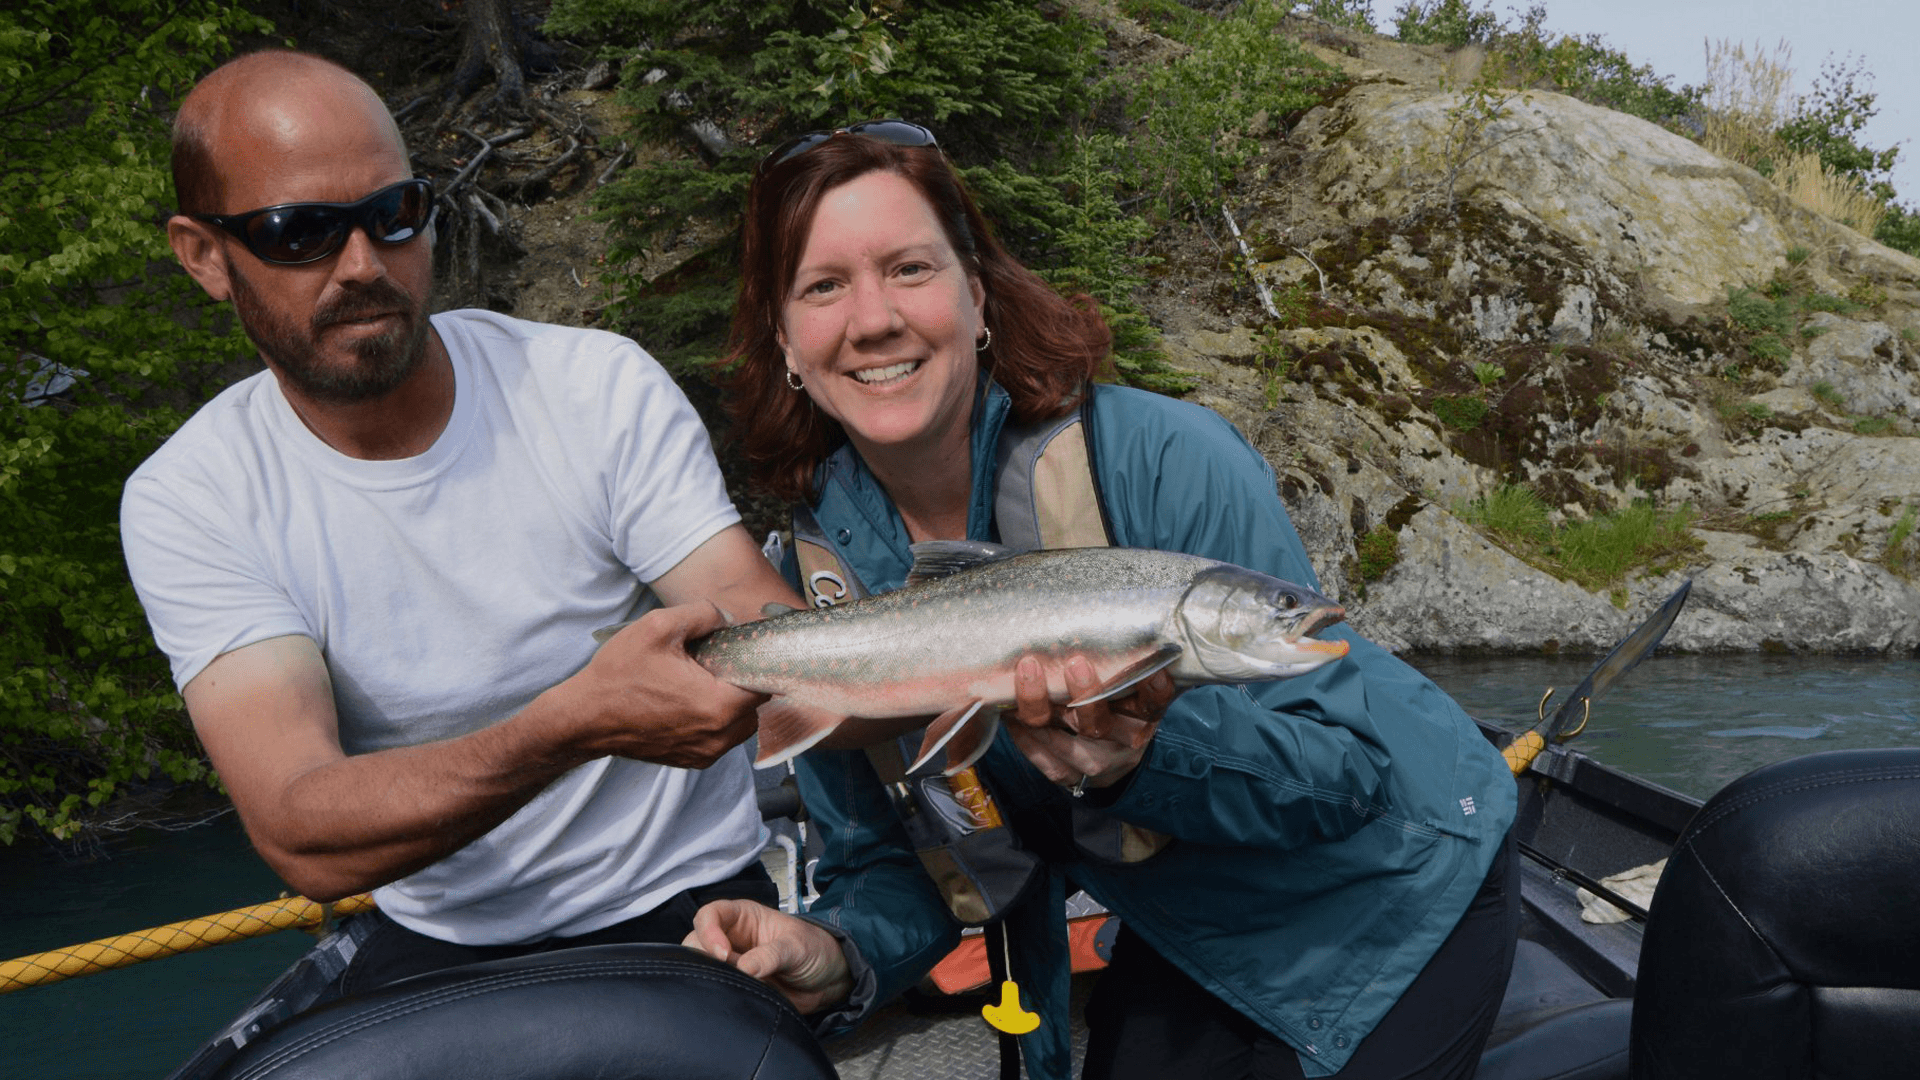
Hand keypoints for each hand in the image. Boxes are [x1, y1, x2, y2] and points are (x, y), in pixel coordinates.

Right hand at [559, 602, 765, 768]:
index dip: (756, 663)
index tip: (740, 651)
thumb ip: (704, 614)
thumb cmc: (618, 676)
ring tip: (700, 682)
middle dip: (741, 683)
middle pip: (755, 706)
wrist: (583, 719)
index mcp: (718, 706)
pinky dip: (713, 720)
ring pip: (740, 724)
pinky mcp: (691, 760)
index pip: (765, 684)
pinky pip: (719, 738)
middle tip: (716, 663)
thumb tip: (728, 619)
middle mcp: (718, 737)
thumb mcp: (658, 627)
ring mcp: (705, 754)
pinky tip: (687, 701)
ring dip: (729, 703)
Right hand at [683, 899, 854, 1013]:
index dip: (708, 932)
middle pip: (695, 943)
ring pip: (701, 969)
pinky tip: (730, 1000)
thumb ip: (771, 955)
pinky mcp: (736, 987)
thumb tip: (743, 969)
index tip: (723, 954)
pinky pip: (715, 990)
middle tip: (724, 975)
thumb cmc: (815, 949)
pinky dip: (717, 996)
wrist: (829, 979)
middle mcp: (730, 939)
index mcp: (743, 917)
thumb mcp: (796, 946)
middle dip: (703, 958)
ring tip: (730, 988)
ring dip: (709, 979)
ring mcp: (731, 965)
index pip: (710, 915)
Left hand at [1005, 655, 1172, 792]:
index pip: (1151, 706)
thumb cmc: (1117, 708)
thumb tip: (1107, 620)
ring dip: (1038, 705)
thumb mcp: (1128, 690)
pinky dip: (1022, 732)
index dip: (1154, 691)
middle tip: (1074, 663)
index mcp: (1142, 720)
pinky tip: (1009, 707)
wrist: (1112, 759)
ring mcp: (1091, 764)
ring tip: (1026, 672)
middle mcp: (1118, 745)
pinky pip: (1040, 756)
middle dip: (1084, 694)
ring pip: (1061, 741)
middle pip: (1098, 724)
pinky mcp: (1065, 775)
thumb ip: (1121, 665)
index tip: (1152, 671)